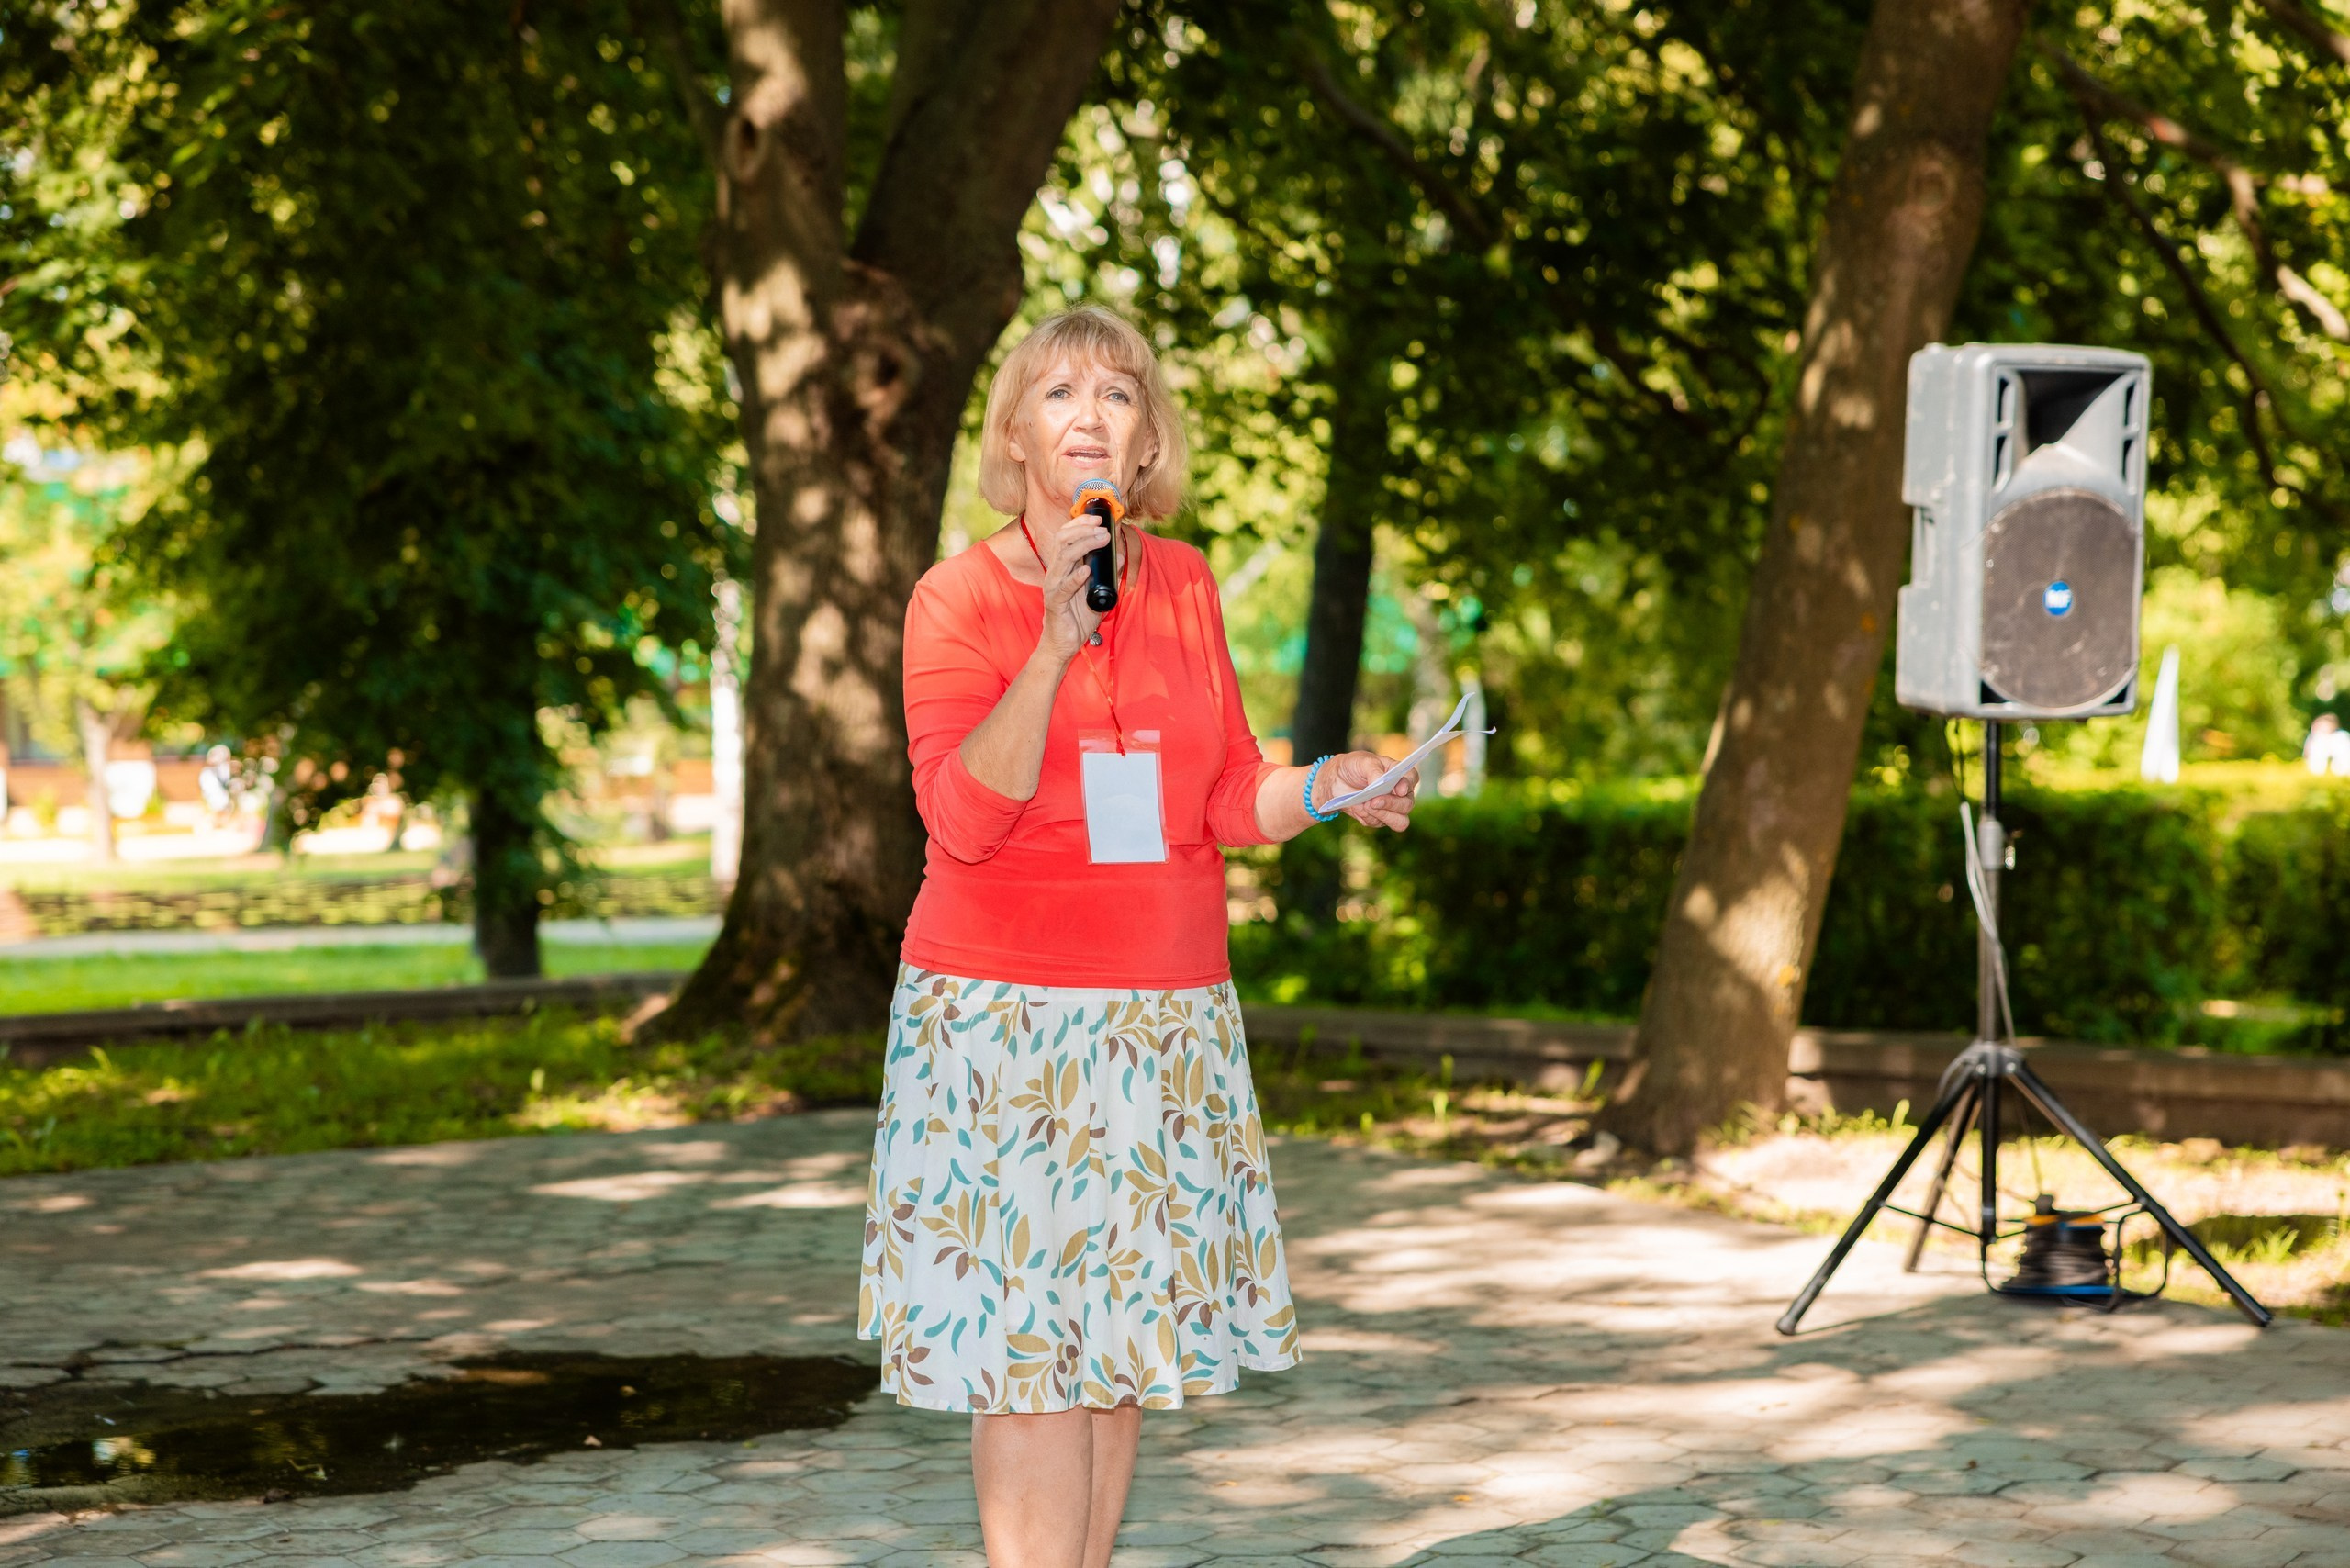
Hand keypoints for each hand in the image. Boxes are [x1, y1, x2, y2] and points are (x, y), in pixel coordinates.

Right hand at [1033, 511, 1112, 663]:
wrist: (1064, 644)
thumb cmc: (1078, 618)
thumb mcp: (1099, 591)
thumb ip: (1109, 573)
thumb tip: (1121, 554)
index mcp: (1063, 567)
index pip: (1066, 536)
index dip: (1080, 523)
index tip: (1099, 518)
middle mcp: (1056, 573)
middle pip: (1063, 540)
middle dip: (1083, 529)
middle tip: (1103, 528)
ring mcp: (1054, 587)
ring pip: (1064, 557)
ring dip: (1084, 545)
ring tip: (1102, 540)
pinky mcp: (1055, 603)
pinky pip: (1064, 587)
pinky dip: (1076, 577)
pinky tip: (1086, 571)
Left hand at [1316, 750, 1418, 831]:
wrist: (1335, 780)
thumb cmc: (1353, 766)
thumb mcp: (1363, 762)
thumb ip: (1374, 771)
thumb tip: (1381, 783)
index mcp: (1399, 774)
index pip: (1411, 778)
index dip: (1407, 785)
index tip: (1397, 790)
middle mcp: (1400, 793)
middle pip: (1407, 805)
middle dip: (1391, 804)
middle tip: (1374, 801)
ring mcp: (1391, 808)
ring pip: (1399, 821)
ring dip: (1382, 815)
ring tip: (1365, 805)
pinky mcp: (1379, 818)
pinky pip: (1378, 823)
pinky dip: (1367, 816)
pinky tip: (1357, 807)